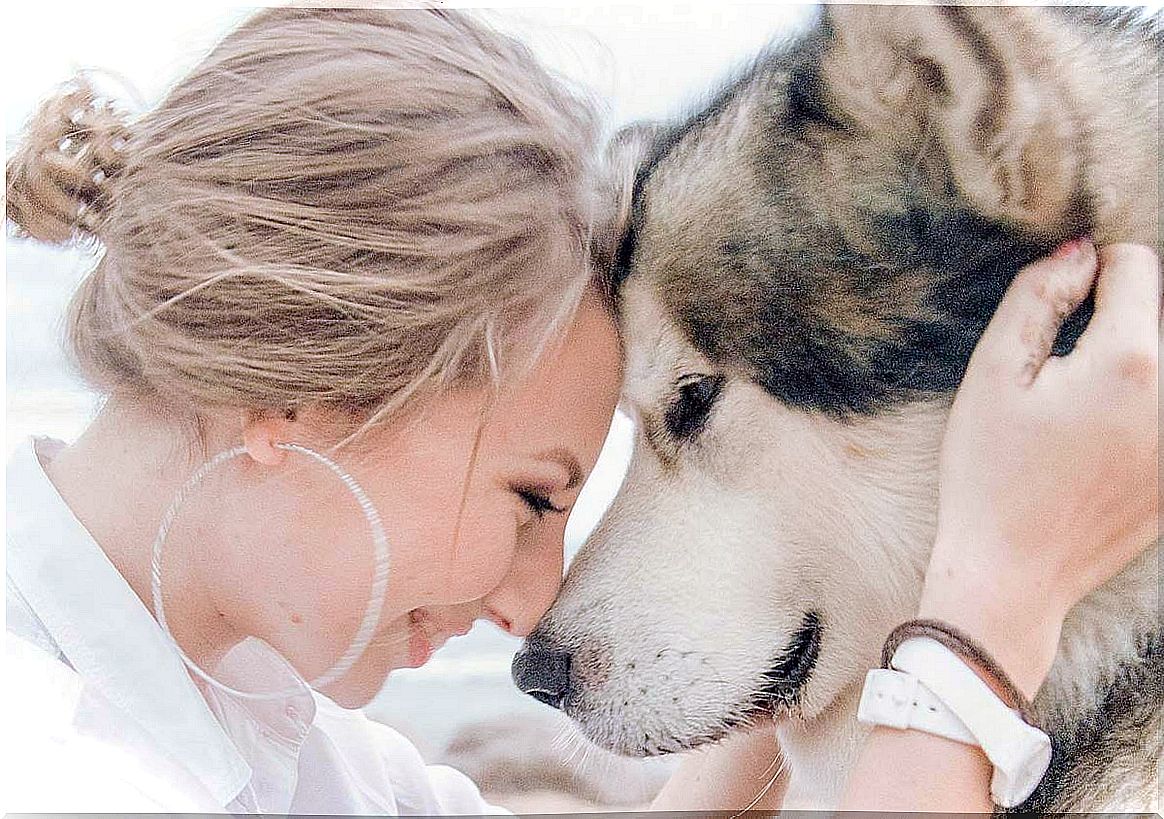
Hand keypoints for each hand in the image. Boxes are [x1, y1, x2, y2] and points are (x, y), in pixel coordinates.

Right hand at [919, 241, 1159, 696]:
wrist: (1014, 573)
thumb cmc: (991, 475)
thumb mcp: (992, 375)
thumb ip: (1036, 296)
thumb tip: (1080, 252)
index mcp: (1130, 361)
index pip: (1137, 265)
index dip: (1089, 278)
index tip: (1056, 319)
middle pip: (1161, 311)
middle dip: (1119, 319)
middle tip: (1067, 371)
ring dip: (1134, 361)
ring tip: (1086, 408)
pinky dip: (1142, 404)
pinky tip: (1102, 441)